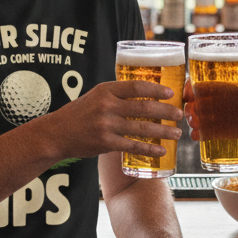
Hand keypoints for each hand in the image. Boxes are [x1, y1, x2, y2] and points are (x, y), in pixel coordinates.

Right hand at [43, 80, 181, 162]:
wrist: (57, 133)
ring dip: (163, 131)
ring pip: (141, 127)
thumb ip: (116, 95)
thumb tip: (144, 94)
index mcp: (106, 90)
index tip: (170, 93)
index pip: (136, 86)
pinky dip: (149, 149)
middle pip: (143, 107)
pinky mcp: (105, 143)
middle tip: (179, 114)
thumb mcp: (96, 96)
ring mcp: (106, 125)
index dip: (156, 89)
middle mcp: (107, 105)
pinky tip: (161, 151)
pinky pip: (133, 145)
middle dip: (165, 111)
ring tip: (176, 133)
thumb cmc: (79, 114)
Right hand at [185, 79, 237, 149]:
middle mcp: (220, 101)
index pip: (205, 82)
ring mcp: (220, 117)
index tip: (188, 93)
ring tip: (194, 125)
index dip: (192, 85)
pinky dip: (199, 134)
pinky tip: (197, 136)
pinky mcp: (222, 132)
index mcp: (228, 88)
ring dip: (192, 119)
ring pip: (199, 116)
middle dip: (190, 106)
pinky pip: (206, 132)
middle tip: (192, 113)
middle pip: (197, 100)